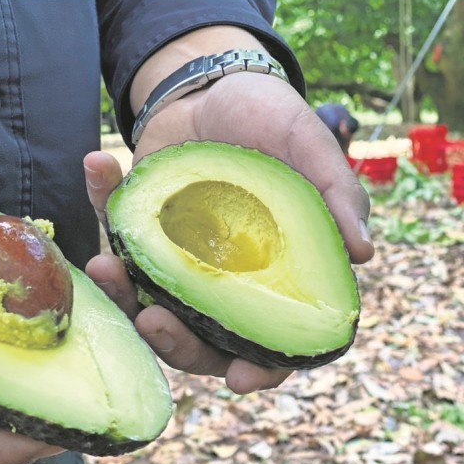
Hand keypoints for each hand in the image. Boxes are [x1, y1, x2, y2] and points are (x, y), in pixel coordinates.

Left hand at [82, 70, 373, 395]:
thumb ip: (336, 194)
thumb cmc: (274, 120)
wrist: (219, 84)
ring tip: (104, 264)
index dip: (260, 368)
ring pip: (145, 303)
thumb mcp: (309, 146)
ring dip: (121, 294)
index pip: (272, 339)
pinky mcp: (139, 231)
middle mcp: (221, 280)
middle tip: (154, 318)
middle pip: (199, 340)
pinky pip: (114, 233)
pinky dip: (99, 205)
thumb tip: (364, 253)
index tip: (239, 379)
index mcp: (270, 273)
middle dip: (173, 341)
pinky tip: (99, 164)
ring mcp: (176, 261)